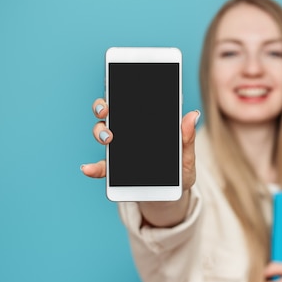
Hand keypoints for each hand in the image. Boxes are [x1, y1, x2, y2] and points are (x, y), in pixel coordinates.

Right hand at [80, 98, 199, 192]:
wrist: (170, 194)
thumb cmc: (180, 171)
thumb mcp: (186, 156)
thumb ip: (187, 138)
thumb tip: (193, 115)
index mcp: (146, 124)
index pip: (132, 102)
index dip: (121, 91)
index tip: (118, 86)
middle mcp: (128, 131)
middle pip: (110, 112)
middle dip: (103, 107)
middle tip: (107, 111)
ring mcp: (118, 149)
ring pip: (102, 132)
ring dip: (100, 131)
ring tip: (108, 138)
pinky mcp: (113, 170)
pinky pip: (100, 166)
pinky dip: (93, 167)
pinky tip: (88, 168)